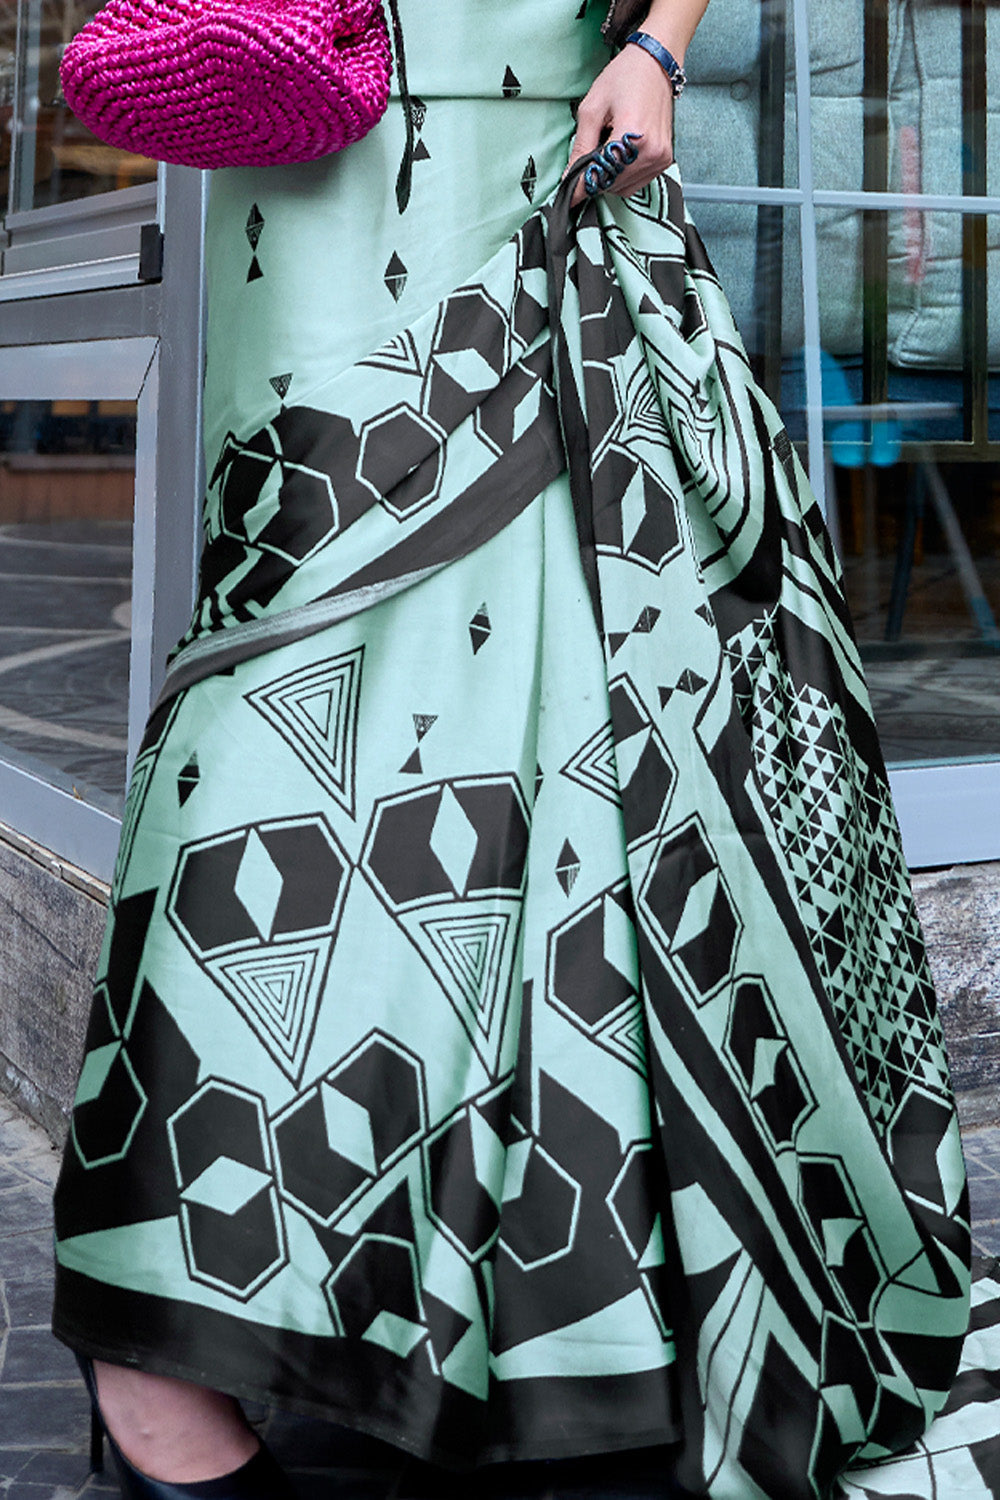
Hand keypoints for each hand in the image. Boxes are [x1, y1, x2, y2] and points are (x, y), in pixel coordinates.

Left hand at [565, 42, 675, 206]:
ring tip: (609, 148)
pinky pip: (637, 182)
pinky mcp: (664, 159)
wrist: (655, 63)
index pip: (601, 175)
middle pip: (612, 185)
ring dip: (610, 177)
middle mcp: (651, 151)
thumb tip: (569, 178)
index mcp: (632, 135)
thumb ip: (580, 147)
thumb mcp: (592, 109)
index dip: (582, 186)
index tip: (569, 195)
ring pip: (624, 188)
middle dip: (596, 177)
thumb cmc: (626, 77)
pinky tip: (621, 154)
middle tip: (591, 155)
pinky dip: (624, 176)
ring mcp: (660, 157)